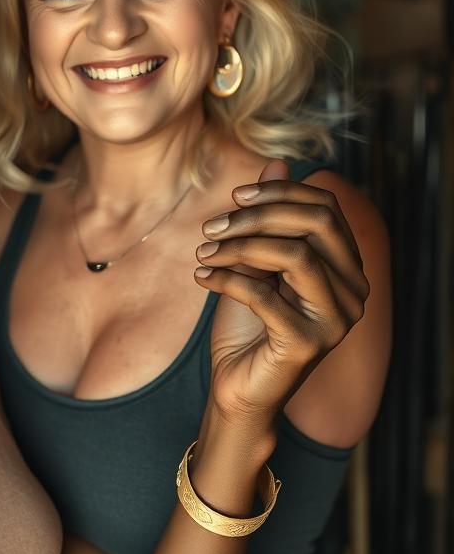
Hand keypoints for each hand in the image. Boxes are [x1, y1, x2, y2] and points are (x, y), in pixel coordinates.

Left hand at [193, 160, 368, 427]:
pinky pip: (267, 296)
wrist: (237, 389)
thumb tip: (276, 164)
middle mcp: (353, 290)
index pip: (325, 209)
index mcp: (345, 266)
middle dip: (258, 216)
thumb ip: (267, 219)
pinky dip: (227, 279)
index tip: (234, 198)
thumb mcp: (252, 264)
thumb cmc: (246, 327)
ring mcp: (336, 319)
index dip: (279, 195)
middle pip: (317, 224)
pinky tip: (201, 277)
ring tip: (204, 253)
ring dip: (239, 247)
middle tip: (212, 225)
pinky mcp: (308, 344)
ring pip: (295, 256)